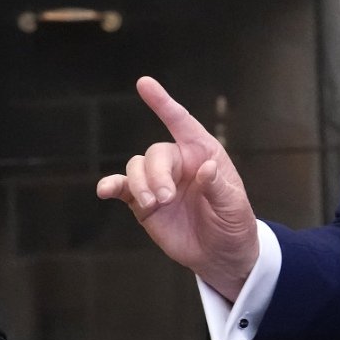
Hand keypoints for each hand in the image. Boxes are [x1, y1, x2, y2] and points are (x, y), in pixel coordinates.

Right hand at [94, 76, 258, 300]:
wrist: (221, 256)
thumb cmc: (233, 224)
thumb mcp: (234, 207)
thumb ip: (219, 187)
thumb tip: (206, 168)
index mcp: (203, 154)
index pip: (181, 122)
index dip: (163, 103)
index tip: (144, 83)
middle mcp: (178, 163)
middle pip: (155, 153)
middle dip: (156, 174)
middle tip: (165, 198)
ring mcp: (158, 182)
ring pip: (137, 167)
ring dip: (140, 184)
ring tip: (154, 205)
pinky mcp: (144, 203)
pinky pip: (123, 188)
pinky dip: (111, 186)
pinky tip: (104, 191)